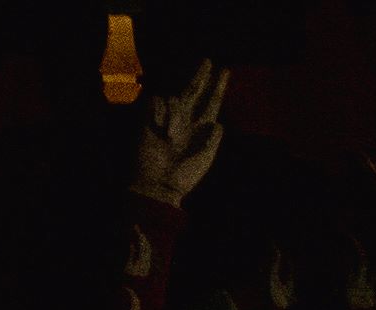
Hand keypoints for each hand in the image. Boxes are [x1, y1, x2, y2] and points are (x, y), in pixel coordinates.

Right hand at [132, 61, 228, 207]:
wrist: (159, 182)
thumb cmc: (185, 174)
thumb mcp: (206, 157)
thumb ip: (213, 139)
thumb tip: (218, 121)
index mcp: (202, 128)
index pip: (212, 102)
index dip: (218, 87)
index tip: (225, 70)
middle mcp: (186, 118)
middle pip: (194, 90)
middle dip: (201, 75)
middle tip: (208, 60)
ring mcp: (168, 117)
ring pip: (175, 98)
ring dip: (174, 114)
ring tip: (170, 138)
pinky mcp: (150, 117)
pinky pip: (157, 103)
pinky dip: (160, 115)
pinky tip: (161, 132)